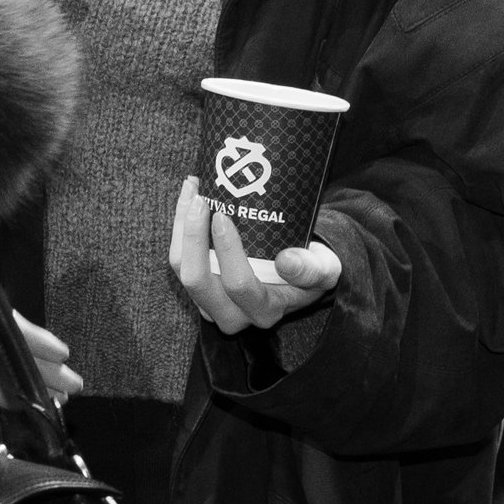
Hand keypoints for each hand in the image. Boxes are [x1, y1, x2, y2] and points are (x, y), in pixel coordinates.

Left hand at [166, 177, 340, 334]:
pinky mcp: (198, 286)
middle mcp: (232, 314)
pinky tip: (190, 193)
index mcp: (264, 310)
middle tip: (202, 200)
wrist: (298, 272)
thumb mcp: (325, 268)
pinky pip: (178, 258)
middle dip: (193, 237)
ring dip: (182, 227)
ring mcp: (210, 302)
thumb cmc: (312, 267)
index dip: (227, 252)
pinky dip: (180, 224)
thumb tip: (286, 262)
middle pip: (198, 281)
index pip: (239, 286)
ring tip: (194, 189)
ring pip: (181, 269)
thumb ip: (313, 268)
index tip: (223, 216)